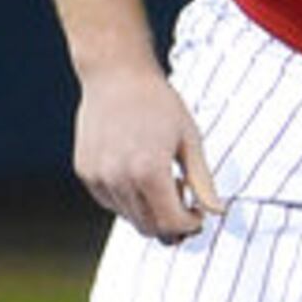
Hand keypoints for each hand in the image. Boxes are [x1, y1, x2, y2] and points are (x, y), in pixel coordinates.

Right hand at [71, 62, 220, 241]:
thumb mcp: (189, 140)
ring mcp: (98, 176)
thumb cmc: (158, 102)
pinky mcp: (85, 171)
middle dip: (172, 225)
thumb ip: (203, 182)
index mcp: (149, 171)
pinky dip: (129, 200)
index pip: (172, 223)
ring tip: (163, 181)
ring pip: (129, 217)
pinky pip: (111, 202)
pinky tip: (139, 175)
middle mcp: (119, 178)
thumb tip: (217, 213)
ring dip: (150, 212)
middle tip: (185, 205)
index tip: (199, 215)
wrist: (116, 73)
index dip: (190, 225)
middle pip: (149, 227)